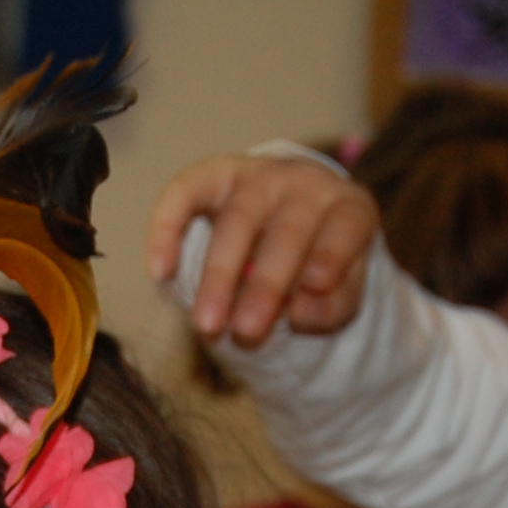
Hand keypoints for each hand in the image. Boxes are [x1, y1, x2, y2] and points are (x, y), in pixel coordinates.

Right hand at [147, 153, 377, 346]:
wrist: (293, 224)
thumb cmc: (318, 266)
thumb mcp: (340, 292)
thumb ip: (332, 307)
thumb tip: (299, 313)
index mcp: (347, 208)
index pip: (345, 226)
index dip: (332, 252)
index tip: (314, 283)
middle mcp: (305, 184)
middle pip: (286, 232)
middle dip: (265, 285)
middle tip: (245, 333)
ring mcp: (257, 176)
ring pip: (238, 219)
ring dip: (219, 273)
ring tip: (206, 325)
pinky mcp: (214, 175)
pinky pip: (186, 192)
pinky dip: (168, 228)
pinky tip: (160, 272)